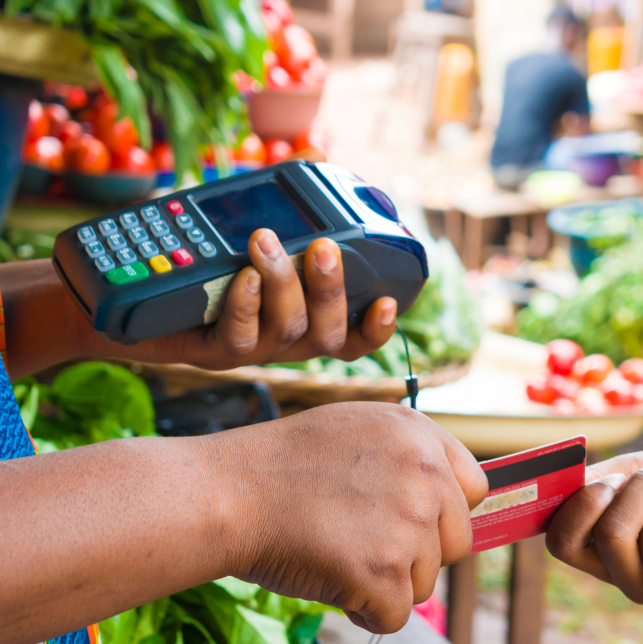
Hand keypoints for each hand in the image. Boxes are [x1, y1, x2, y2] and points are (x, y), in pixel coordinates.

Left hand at [102, 228, 397, 368]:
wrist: (117, 298)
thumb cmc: (188, 262)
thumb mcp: (240, 227)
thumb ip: (283, 203)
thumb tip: (318, 157)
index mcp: (300, 317)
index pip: (351, 336)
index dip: (377, 329)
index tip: (389, 301)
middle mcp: (282, 339)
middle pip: (329, 334)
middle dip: (332, 290)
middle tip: (324, 248)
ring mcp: (248, 349)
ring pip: (288, 331)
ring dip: (284, 283)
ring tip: (264, 240)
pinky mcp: (210, 352)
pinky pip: (240, 337)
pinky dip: (246, 303)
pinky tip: (241, 274)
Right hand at [213, 402, 487, 633]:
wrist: (231, 492)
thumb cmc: (282, 465)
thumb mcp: (358, 428)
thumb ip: (407, 456)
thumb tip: (444, 497)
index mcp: (420, 436)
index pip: (473, 489)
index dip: (442, 513)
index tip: (412, 522)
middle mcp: (426, 475)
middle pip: (457, 542)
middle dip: (418, 554)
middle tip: (364, 542)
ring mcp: (409, 524)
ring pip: (425, 582)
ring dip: (386, 582)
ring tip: (337, 551)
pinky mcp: (385, 571)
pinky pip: (395, 615)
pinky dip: (363, 609)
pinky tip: (330, 577)